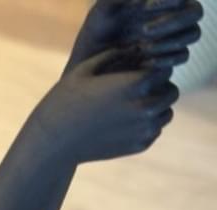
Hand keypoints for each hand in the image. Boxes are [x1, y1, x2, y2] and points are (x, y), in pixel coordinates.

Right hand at [33, 47, 179, 164]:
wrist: (52, 142)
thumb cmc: (64, 102)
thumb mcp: (83, 70)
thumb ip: (113, 56)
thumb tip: (132, 50)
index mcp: (134, 84)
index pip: (162, 68)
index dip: (149, 67)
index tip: (134, 70)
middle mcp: (145, 107)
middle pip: (170, 91)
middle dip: (157, 88)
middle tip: (135, 89)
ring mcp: (144, 129)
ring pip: (166, 113)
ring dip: (154, 107)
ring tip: (131, 106)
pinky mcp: (139, 146)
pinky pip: (154, 130)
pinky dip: (145, 125)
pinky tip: (123, 122)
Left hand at [63, 0, 203, 75]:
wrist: (88, 70)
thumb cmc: (93, 36)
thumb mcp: (101, 14)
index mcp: (159, 2)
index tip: (146, 6)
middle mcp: (170, 18)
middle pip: (193, 13)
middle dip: (171, 20)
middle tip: (143, 31)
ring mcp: (172, 39)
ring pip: (192, 34)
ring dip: (171, 40)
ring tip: (141, 47)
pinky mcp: (169, 60)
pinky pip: (182, 56)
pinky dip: (168, 58)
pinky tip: (146, 62)